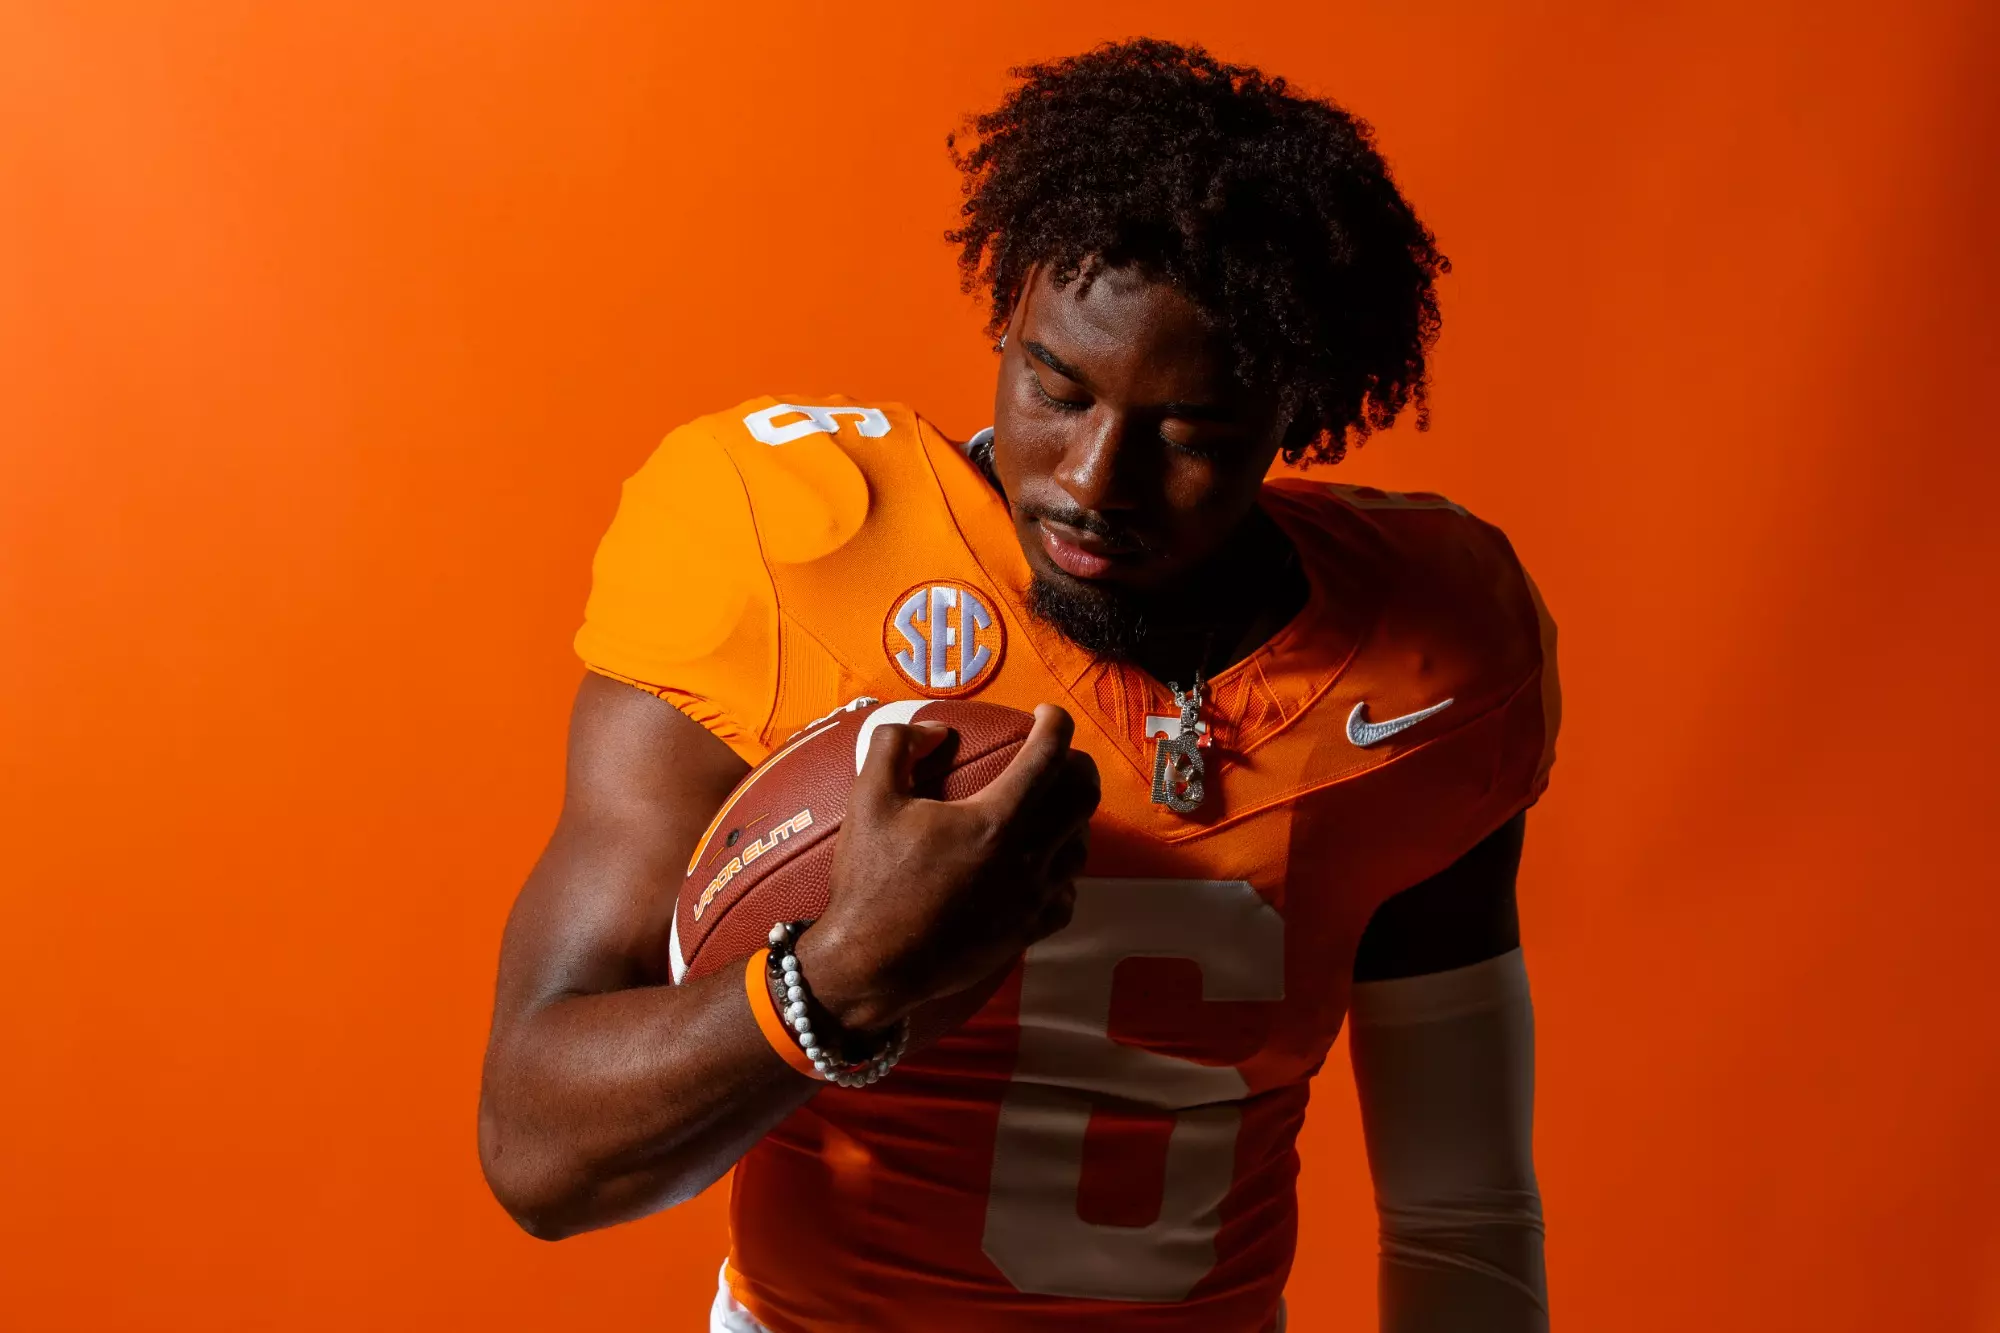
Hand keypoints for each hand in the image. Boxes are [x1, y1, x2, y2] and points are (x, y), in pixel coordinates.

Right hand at [797, 703, 1099, 1032]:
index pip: (1049, 754)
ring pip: (1081, 846)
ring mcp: (1032, 899)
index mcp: (994, 820)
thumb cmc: (870, 882)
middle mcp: (1026, 857)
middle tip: (1057, 757)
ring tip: (1050, 808)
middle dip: (1078, 766)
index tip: (1044, 714)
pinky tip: (1044, 867)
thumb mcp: (868, 799)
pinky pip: (1068, 895)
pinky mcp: (1028, 931)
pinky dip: (1063, 873)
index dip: (1054, 722)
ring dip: (1073, 819)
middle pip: (1084, 796)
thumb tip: (934, 730)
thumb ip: (897, 746)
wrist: (871, 964)